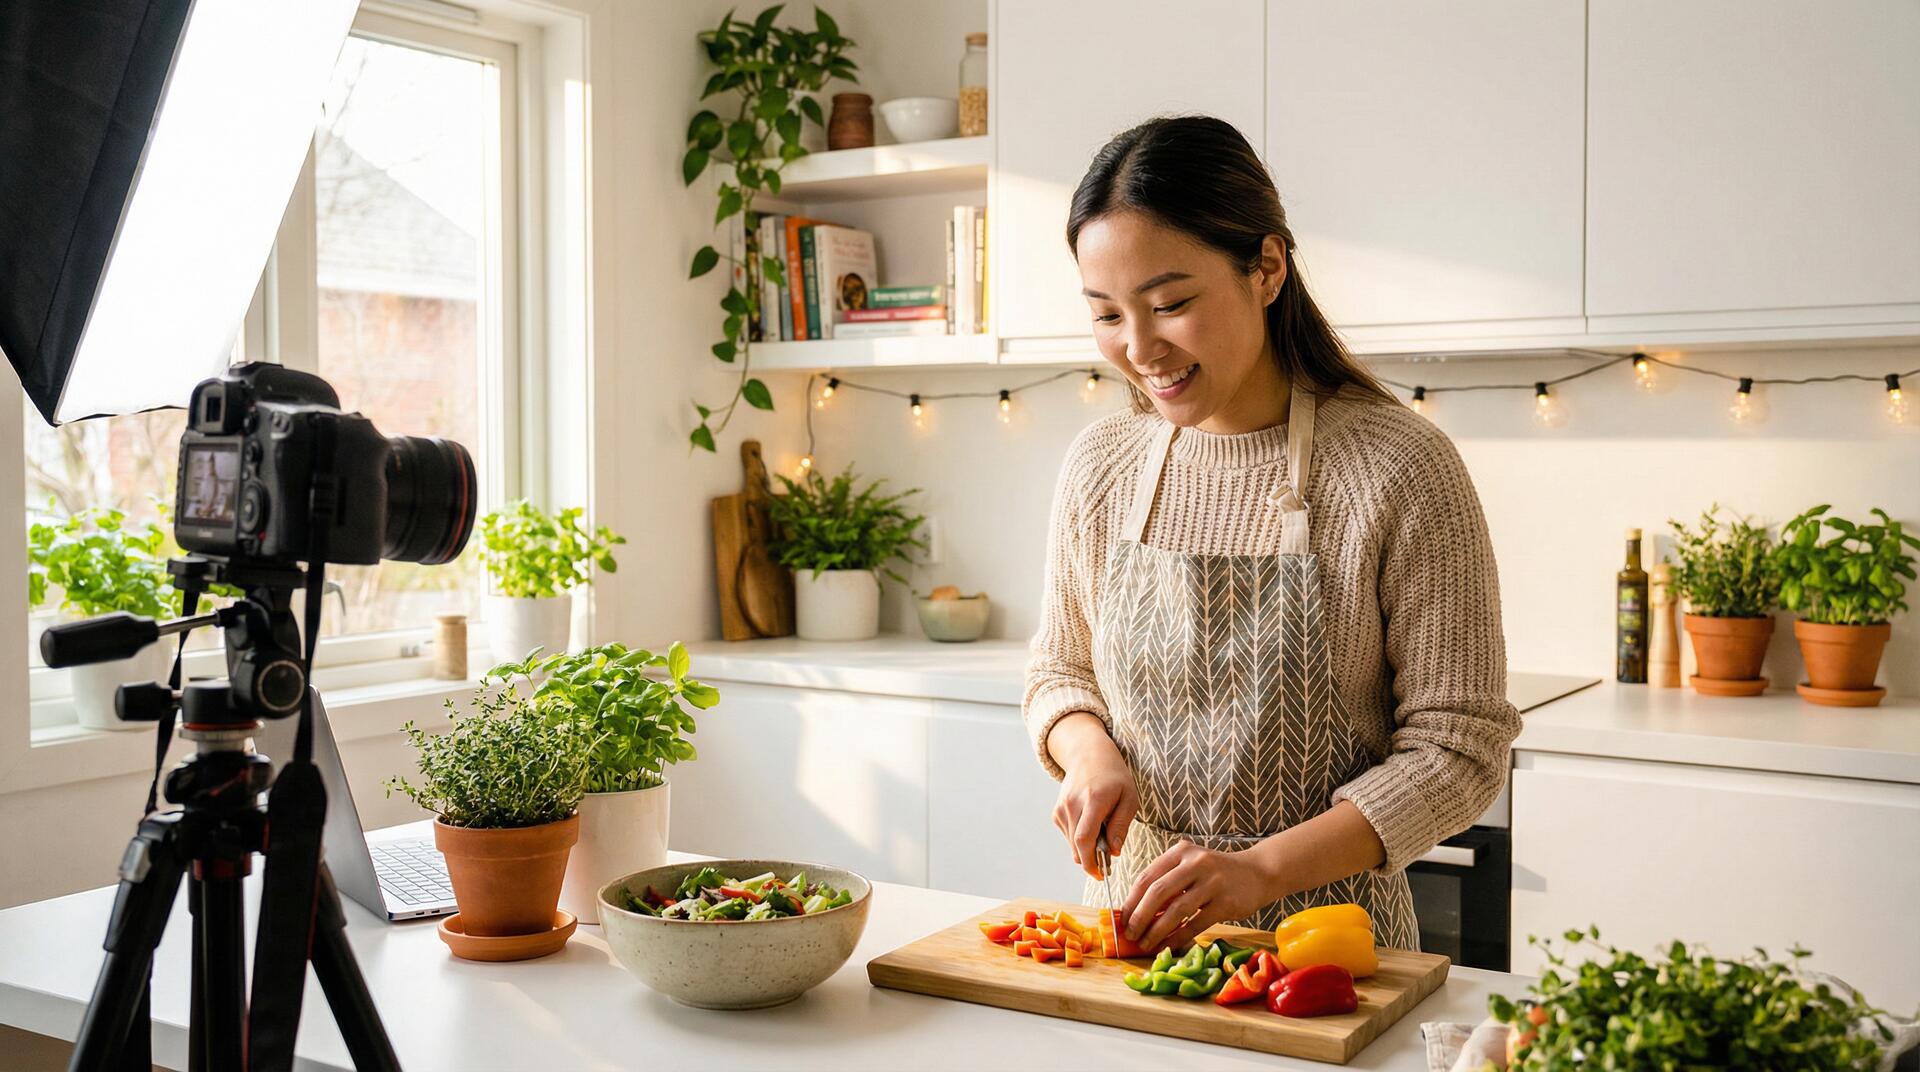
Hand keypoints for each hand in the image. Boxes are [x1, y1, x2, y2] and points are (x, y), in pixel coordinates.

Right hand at [1048, 714, 1138, 879]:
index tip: (1100, 875)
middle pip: (1077, 846)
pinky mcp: (1056, 813)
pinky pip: (1068, 836)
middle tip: (1107, 858)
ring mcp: (1061, 808)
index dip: (1090, 862)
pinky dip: (1080, 838)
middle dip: (1092, 859)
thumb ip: (1121, 826)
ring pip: (1072, 844)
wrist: (1089, 756)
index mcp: (1093, 800)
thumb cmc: (1114, 777)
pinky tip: (1091, 823)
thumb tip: (1114, 852)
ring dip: (1087, 847)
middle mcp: (1072, 804)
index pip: (1084, 839)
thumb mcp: (1129, 799)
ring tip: (1103, 830)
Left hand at [1119, 840, 1275, 952]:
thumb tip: (1136, 911)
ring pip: (1176, 910)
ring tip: (1145, 943)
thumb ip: (1168, 881)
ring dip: (1156, 930)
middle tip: (1130, 934)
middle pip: (1158, 892)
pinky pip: (1195, 924)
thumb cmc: (1217, 872)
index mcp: (1181, 851)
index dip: (1131, 900)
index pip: (1147, 876)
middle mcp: (1196, 862)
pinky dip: (1178, 937)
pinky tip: (1167, 945)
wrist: (1258, 872)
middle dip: (1139, 916)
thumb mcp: (1191, 865)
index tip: (1122, 918)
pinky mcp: (1226, 902)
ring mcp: (1212, 882)